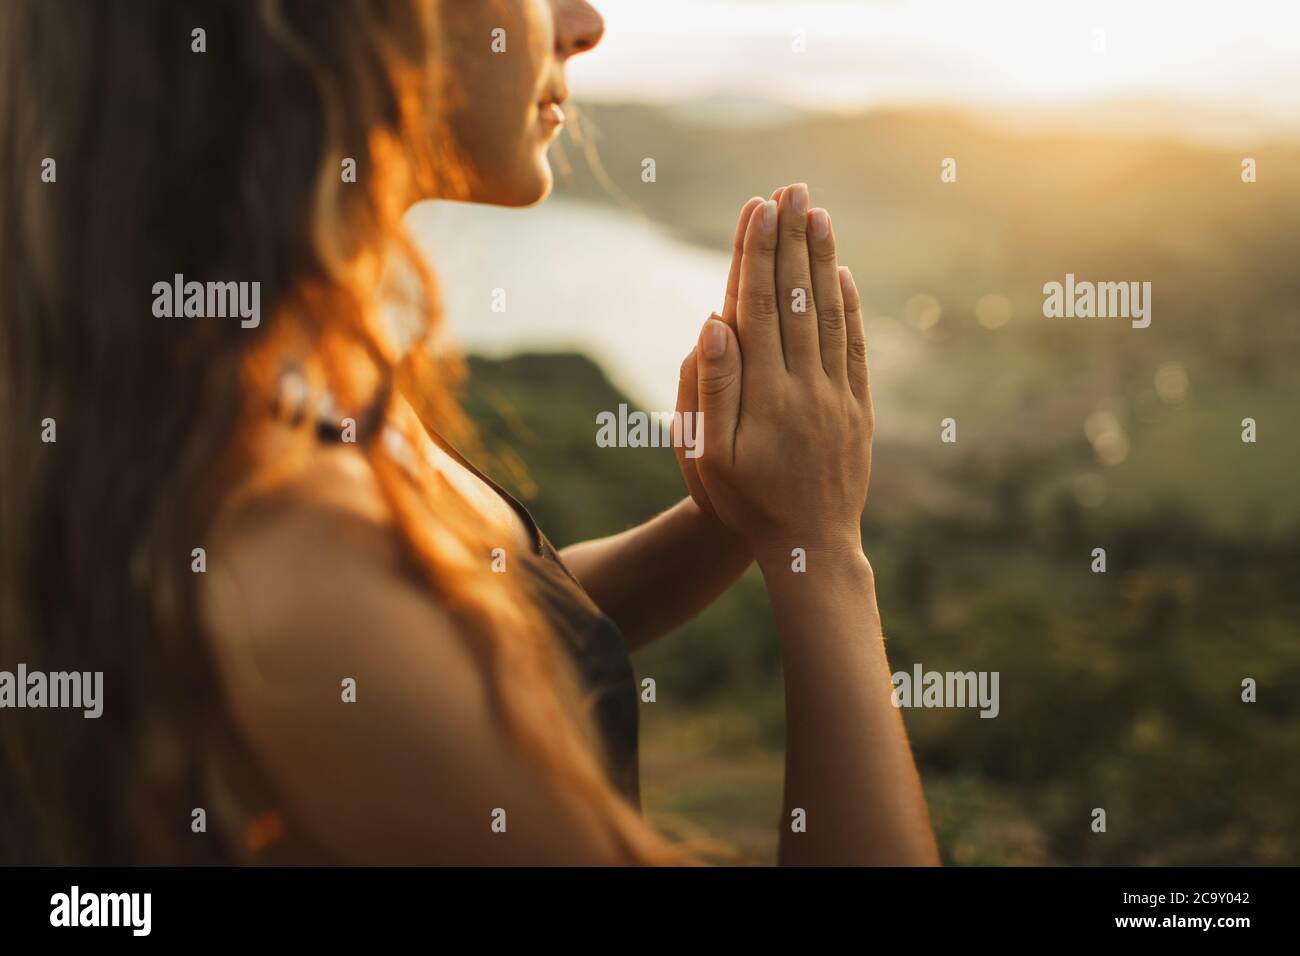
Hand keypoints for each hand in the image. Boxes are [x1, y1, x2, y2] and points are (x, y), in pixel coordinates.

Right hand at [688, 183, 872, 559]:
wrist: (810, 548)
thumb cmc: (746, 503)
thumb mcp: (711, 456)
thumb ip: (712, 388)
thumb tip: (714, 323)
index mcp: (764, 393)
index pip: (760, 307)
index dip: (757, 254)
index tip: (758, 208)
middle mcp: (806, 385)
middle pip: (797, 298)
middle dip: (791, 239)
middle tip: (789, 188)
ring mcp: (838, 396)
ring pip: (830, 314)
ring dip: (822, 260)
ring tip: (816, 213)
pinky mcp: (858, 409)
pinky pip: (855, 348)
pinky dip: (850, 307)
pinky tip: (842, 275)